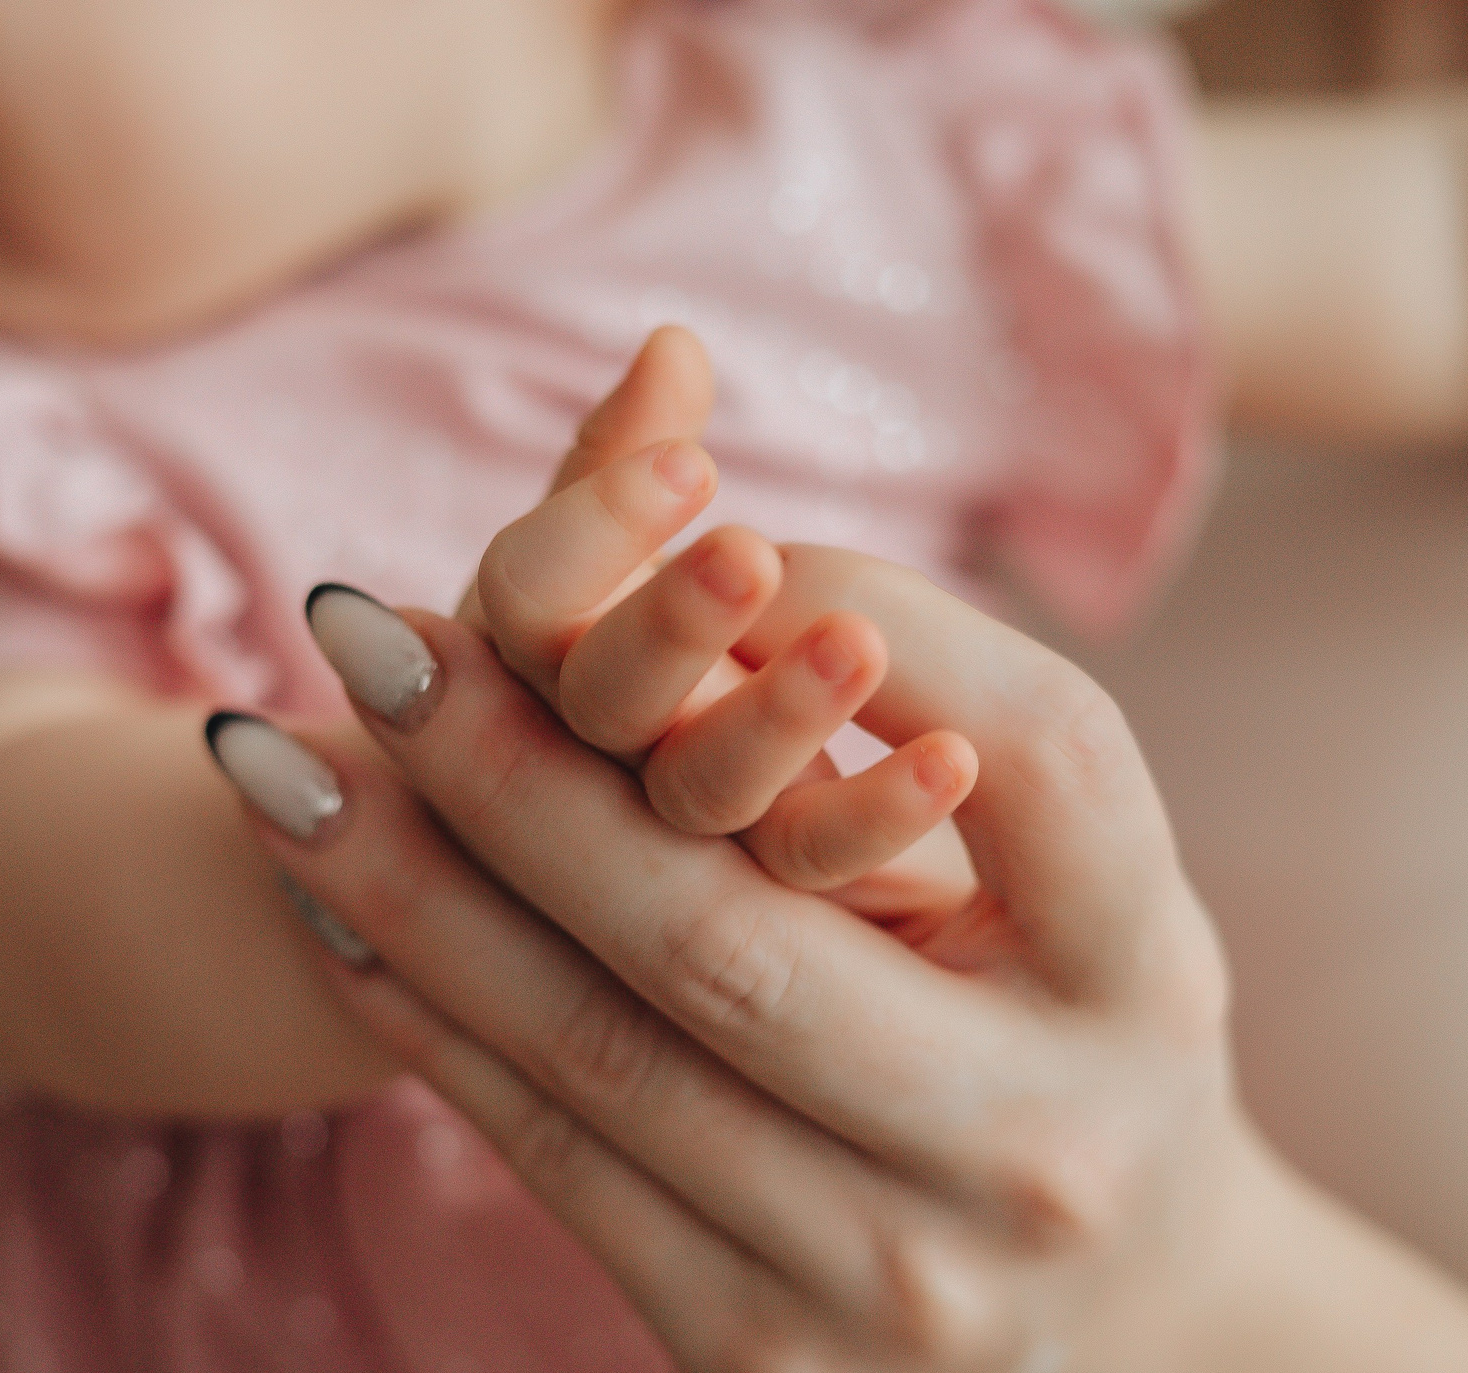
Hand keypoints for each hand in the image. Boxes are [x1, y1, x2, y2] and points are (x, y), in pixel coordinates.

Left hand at [207, 558, 1467, 1372]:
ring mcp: (889, 1286)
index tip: (632, 533)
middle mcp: (1035, 1152)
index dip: (827, 624)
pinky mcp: (758, 1362)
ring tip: (275, 767)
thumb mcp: (1092, 889)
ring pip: (599, 1060)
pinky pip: (559, 1168)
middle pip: (725, 941)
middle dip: (509, 775)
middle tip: (357, 632)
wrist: (1132, 1356)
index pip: (1021, 742)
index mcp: (1147, 978)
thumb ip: (954, 725)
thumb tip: (726, 571)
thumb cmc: (1082, 1048)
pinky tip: (335, 917)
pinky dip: (434, 1026)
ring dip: (409, 898)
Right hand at [449, 327, 976, 894]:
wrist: (635, 923)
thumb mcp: (602, 577)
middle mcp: (564, 777)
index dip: (591, 528)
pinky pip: (807, 879)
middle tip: (747, 555)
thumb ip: (625, 472)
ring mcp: (651, 869)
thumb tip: (675, 345)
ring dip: (771, 721)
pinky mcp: (764, 932)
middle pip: (595, 711)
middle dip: (668, 626)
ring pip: (695, 806)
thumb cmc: (603, 699)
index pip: (529, 598)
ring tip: (856, 644)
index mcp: (513, 672)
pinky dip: (872, 815)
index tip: (686, 459)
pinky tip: (953, 759)